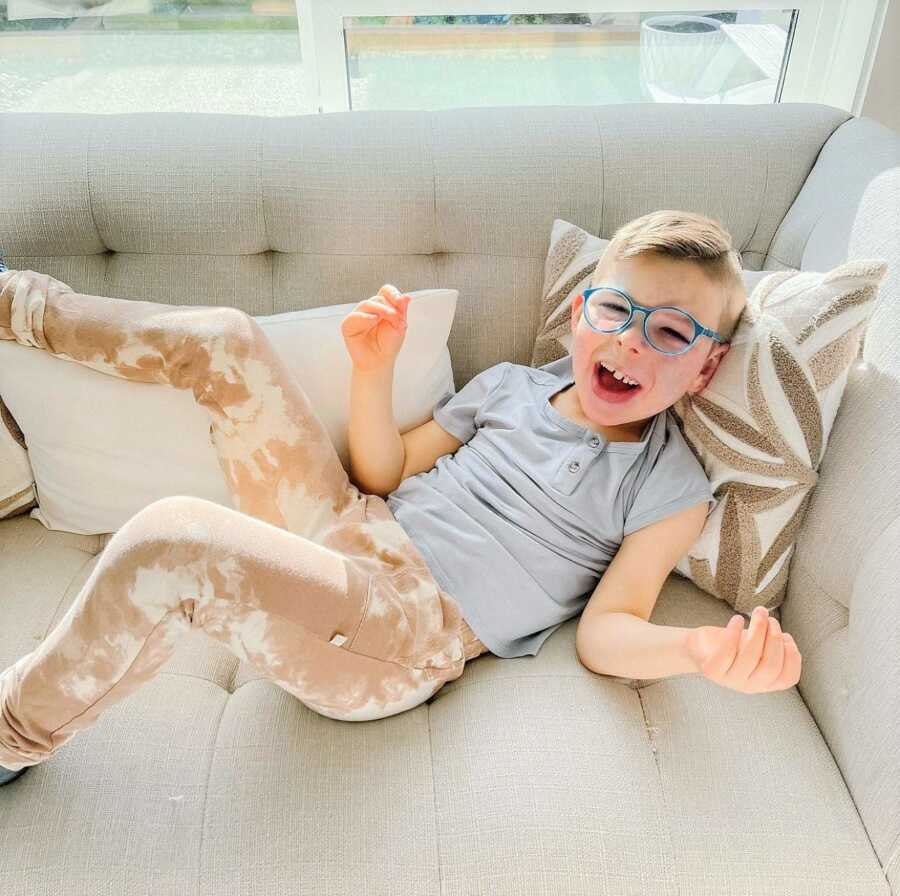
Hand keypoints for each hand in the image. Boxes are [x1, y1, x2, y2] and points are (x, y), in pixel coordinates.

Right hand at [341, 284, 410, 373]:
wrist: (380, 361)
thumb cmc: (389, 344)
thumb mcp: (399, 325)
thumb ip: (401, 310)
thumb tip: (407, 296)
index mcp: (382, 306)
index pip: (386, 291)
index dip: (393, 293)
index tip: (401, 302)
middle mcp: (369, 309)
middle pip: (379, 298)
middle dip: (390, 309)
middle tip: (398, 322)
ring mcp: (357, 316)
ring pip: (367, 304)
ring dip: (381, 311)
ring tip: (390, 321)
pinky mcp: (348, 326)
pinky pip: (354, 316)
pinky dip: (365, 317)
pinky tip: (373, 320)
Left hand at [685, 606, 801, 693]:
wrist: (697, 647)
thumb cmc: (731, 644)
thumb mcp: (755, 648)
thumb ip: (770, 646)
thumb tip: (783, 638)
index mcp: (764, 682)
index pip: (787, 679)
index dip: (792, 657)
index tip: (787, 636)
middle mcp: (749, 686)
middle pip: (770, 667)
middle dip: (774, 639)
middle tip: (771, 619)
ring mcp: (729, 680)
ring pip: (750, 657)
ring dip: (758, 630)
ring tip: (759, 612)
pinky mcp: (712, 670)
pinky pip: (727, 652)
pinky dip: (733, 632)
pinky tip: (737, 618)